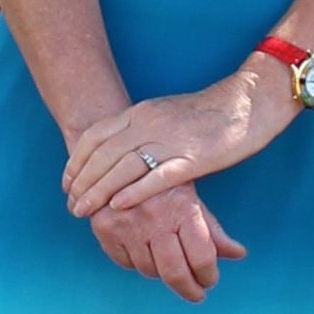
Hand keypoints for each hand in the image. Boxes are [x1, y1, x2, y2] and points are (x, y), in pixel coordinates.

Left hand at [63, 71, 291, 220]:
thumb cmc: (207, 113)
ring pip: (123, 168)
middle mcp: (149, 123)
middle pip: (103, 155)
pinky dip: (133, 192)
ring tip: (83, 211)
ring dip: (98, 191)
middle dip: (82, 182)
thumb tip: (119, 148)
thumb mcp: (164, 114)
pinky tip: (118, 207)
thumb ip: (140, 129)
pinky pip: (156, 177)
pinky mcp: (192, 158)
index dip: (76, 161)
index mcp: (140, 112)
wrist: (246, 103)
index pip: (95, 136)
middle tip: (71, 204)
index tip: (67, 182)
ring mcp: (170, 140)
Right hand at [86, 178, 246, 302]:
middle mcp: (154, 217)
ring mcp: (127, 224)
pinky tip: (143, 249)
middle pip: (175, 273)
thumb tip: (238, 254)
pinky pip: (126, 263)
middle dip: (189, 289)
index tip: (209, 280)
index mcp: (182, 207)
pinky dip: (136, 262)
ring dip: (162, 271)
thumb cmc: (162, 180)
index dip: (208, 275)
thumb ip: (213, 230)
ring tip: (168, 260)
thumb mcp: (191, 198)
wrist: (119, 159)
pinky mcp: (104, 228)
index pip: (202, 257)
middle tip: (196, 293)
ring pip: (149, 270)